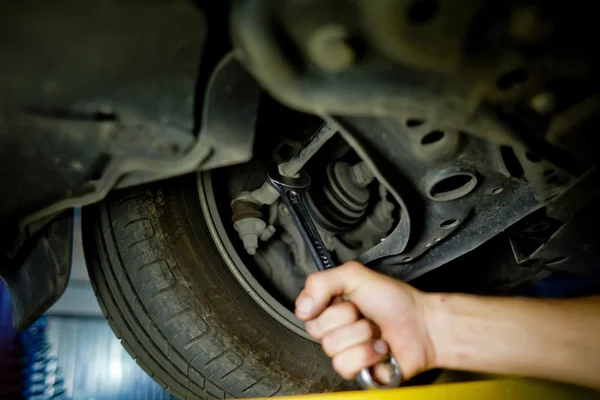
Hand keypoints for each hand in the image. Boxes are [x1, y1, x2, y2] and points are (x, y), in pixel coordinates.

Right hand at [295, 261, 435, 381]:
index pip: (305, 310)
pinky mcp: (355, 370)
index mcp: (330, 306)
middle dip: (347, 317)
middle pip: (317, 329)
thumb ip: (321, 282)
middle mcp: (335, 329)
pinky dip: (367, 354)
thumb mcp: (355, 275)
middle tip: (364, 313)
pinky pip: (345, 366)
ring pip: (332, 348)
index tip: (344, 298)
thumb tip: (302, 306)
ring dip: (361, 336)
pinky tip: (379, 348)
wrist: (423, 326)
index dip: (324, 305)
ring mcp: (344, 350)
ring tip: (375, 331)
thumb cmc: (395, 301)